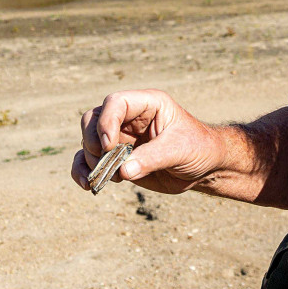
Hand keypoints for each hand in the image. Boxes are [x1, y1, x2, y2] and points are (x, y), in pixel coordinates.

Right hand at [72, 89, 226, 194]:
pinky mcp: (116, 158)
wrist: (205, 168)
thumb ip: (152, 158)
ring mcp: (121, 138)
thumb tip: (122, 171)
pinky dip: (83, 171)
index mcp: (147, 104)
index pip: (115, 102)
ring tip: (104, 178)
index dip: (106, 121)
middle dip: (93, 141)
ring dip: (89, 160)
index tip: (108, 146)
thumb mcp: (180, 150)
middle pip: (93, 119)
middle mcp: (130, 118)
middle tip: (105, 161)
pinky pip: (89, 160)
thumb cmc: (198, 149)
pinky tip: (88, 185)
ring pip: (88, 140)